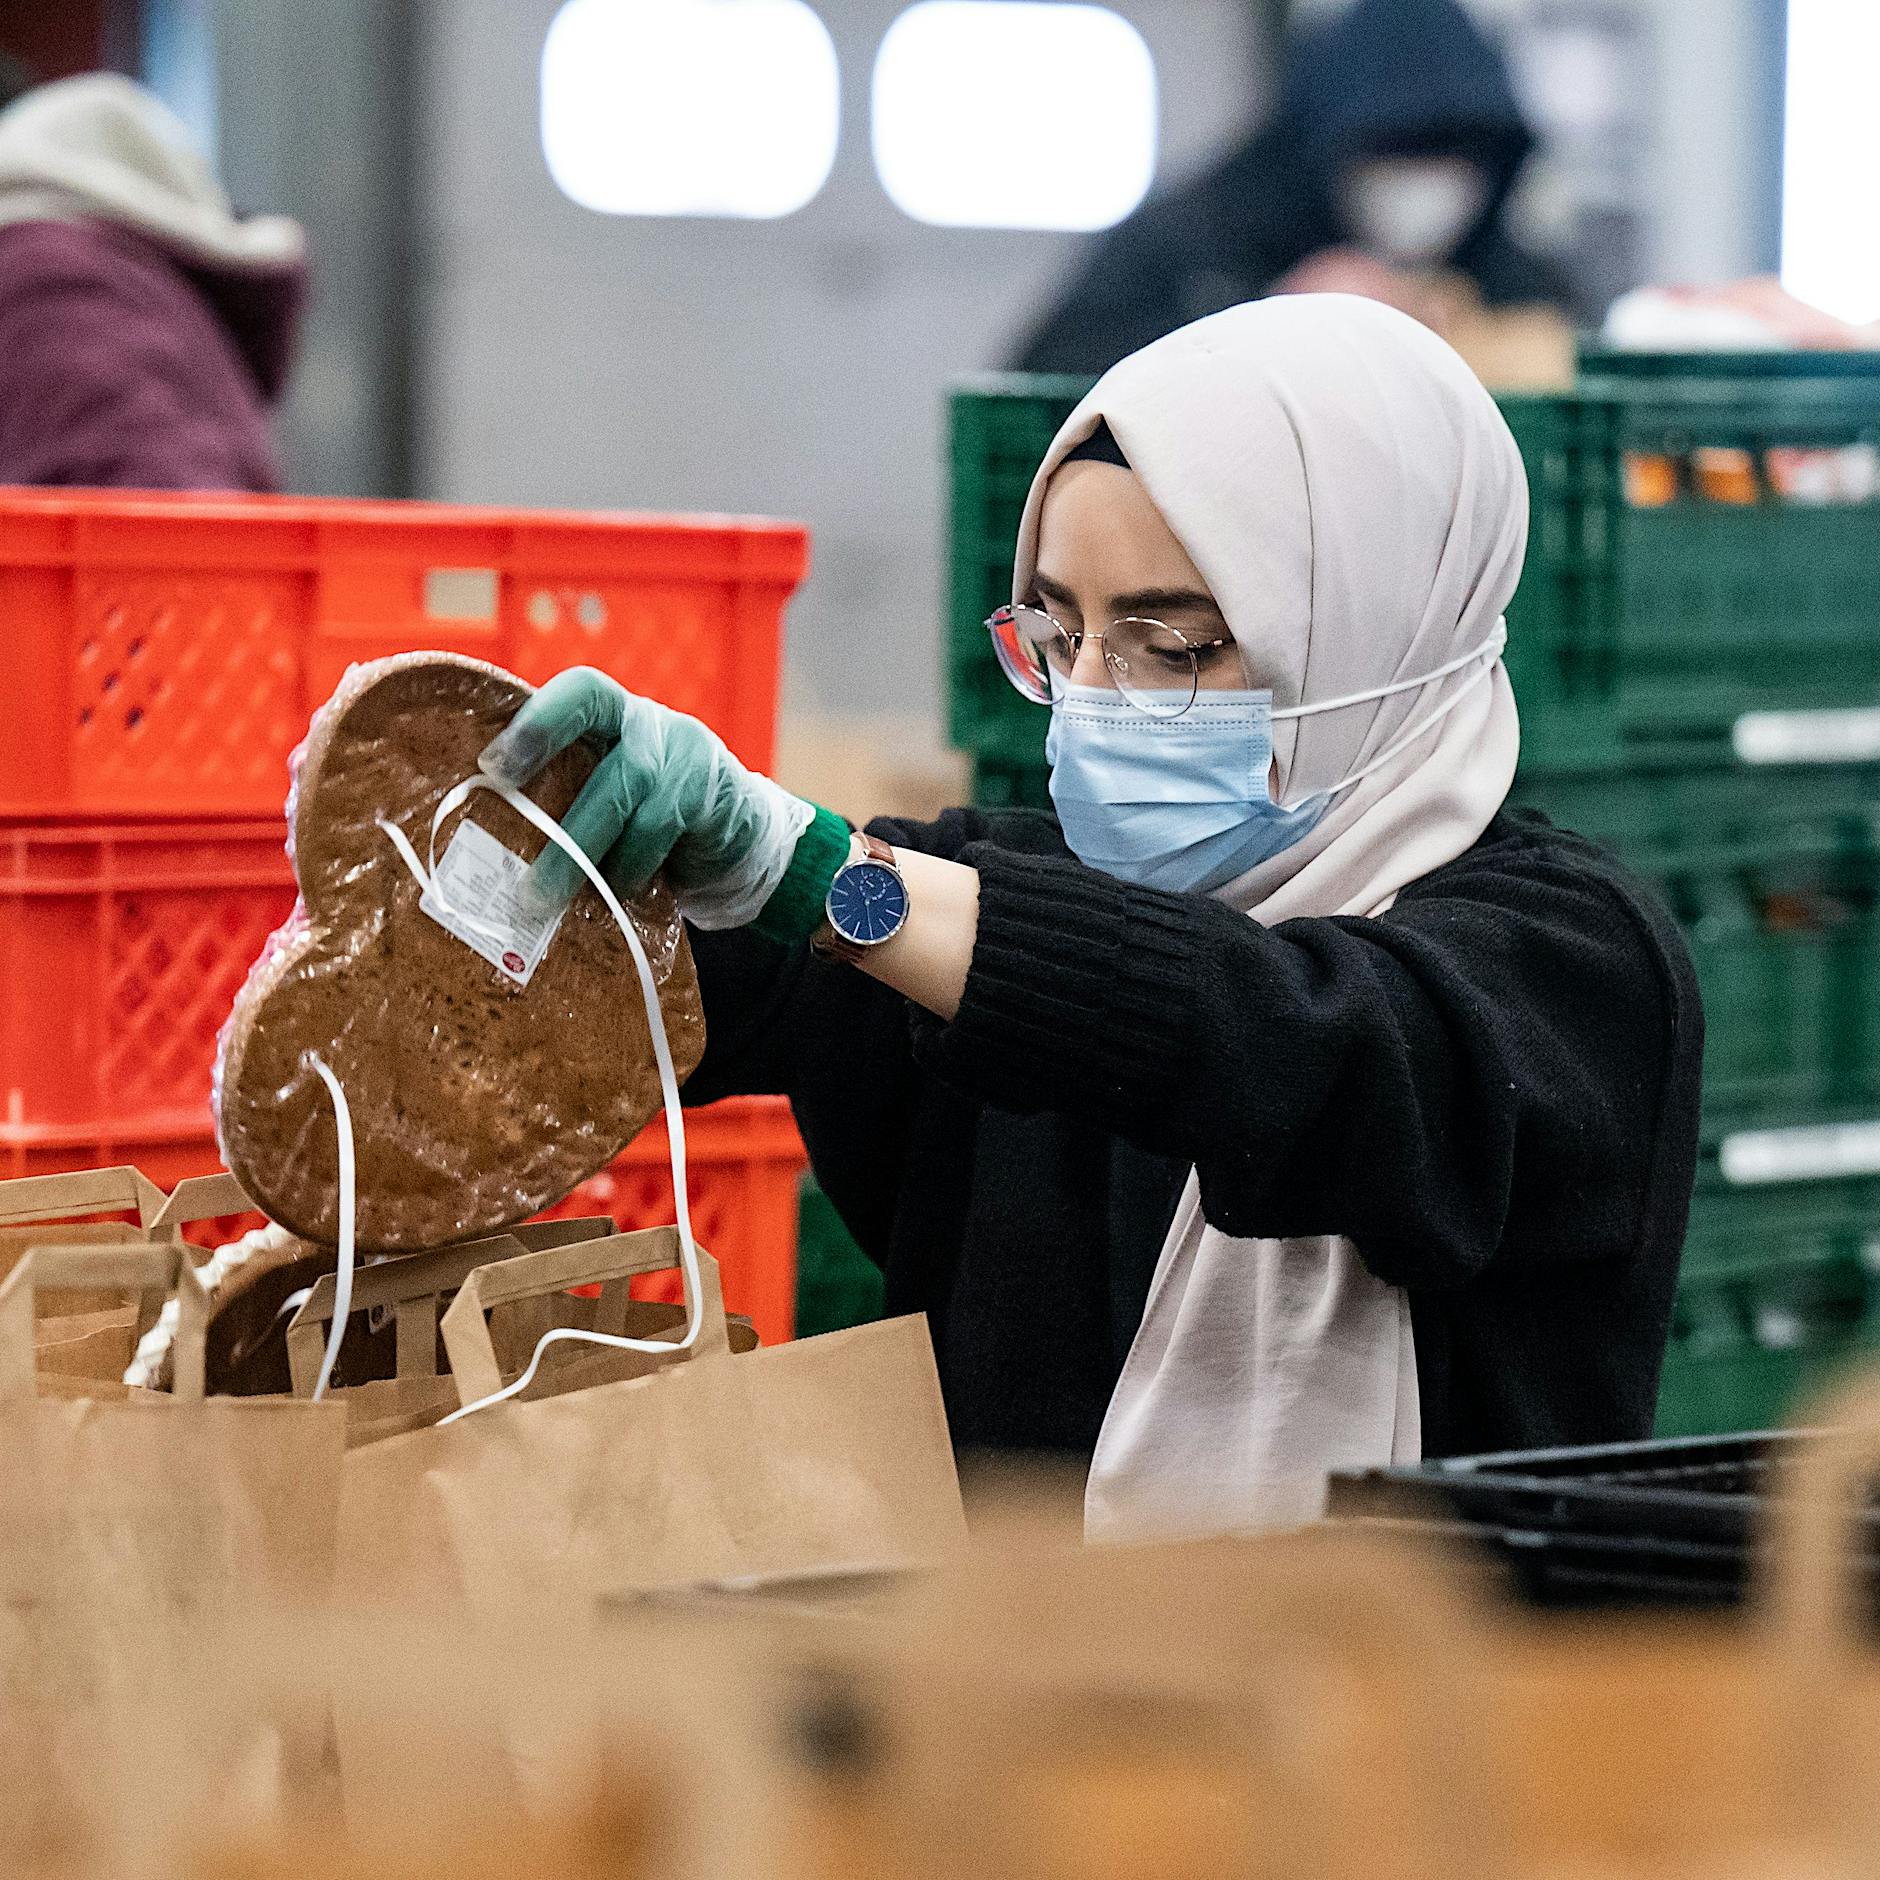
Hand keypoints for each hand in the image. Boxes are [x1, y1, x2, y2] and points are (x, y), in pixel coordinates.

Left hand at [479, 667, 807, 925]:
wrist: (740, 839)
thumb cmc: (643, 821)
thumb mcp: (601, 795)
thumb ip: (559, 799)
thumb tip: (482, 851)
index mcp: (608, 715)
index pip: (577, 692)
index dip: (536, 722)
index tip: (491, 766)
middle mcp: (648, 723)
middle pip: (602, 727)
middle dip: (551, 771)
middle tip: (511, 826)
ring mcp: (688, 754)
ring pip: (630, 783)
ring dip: (586, 845)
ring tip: (549, 895)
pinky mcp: (717, 795)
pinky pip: (667, 826)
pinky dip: (634, 864)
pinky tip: (615, 893)